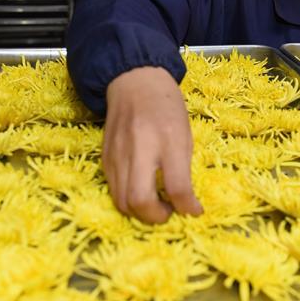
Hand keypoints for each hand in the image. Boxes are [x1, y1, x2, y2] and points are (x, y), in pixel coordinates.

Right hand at [102, 66, 202, 222]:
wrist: (134, 83)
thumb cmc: (166, 108)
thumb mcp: (185, 135)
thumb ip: (184, 169)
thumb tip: (186, 204)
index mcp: (168, 140)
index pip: (176, 186)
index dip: (187, 207)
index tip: (194, 211)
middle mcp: (139, 149)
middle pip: (140, 201)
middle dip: (157, 217)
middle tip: (170, 210)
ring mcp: (117, 155)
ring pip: (122, 202)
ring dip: (141, 213)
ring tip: (157, 204)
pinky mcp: (105, 159)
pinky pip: (114, 191)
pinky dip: (129, 200)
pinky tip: (142, 192)